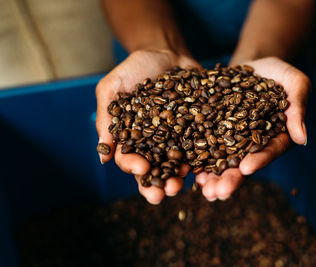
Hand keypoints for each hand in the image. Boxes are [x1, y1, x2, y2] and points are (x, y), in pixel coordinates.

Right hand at [96, 49, 198, 204]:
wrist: (166, 53)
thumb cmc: (135, 67)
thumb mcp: (113, 87)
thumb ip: (107, 118)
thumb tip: (102, 158)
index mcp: (131, 137)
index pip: (128, 159)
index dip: (133, 167)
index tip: (141, 169)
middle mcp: (154, 143)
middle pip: (154, 171)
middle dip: (157, 185)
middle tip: (163, 195)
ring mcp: (177, 138)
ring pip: (177, 165)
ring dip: (179, 178)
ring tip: (182, 186)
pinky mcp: (197, 131)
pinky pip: (200, 148)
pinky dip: (202, 160)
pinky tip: (205, 169)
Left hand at [196, 57, 310, 200]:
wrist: (251, 65)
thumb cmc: (278, 72)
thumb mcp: (294, 82)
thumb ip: (298, 107)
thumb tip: (302, 138)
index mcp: (276, 137)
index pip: (269, 151)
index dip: (259, 160)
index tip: (247, 169)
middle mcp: (253, 144)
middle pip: (243, 164)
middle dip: (231, 179)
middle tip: (219, 193)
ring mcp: (232, 140)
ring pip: (222, 162)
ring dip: (212, 178)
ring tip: (202, 189)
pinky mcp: (214, 132)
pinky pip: (204, 147)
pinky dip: (197, 159)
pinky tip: (187, 170)